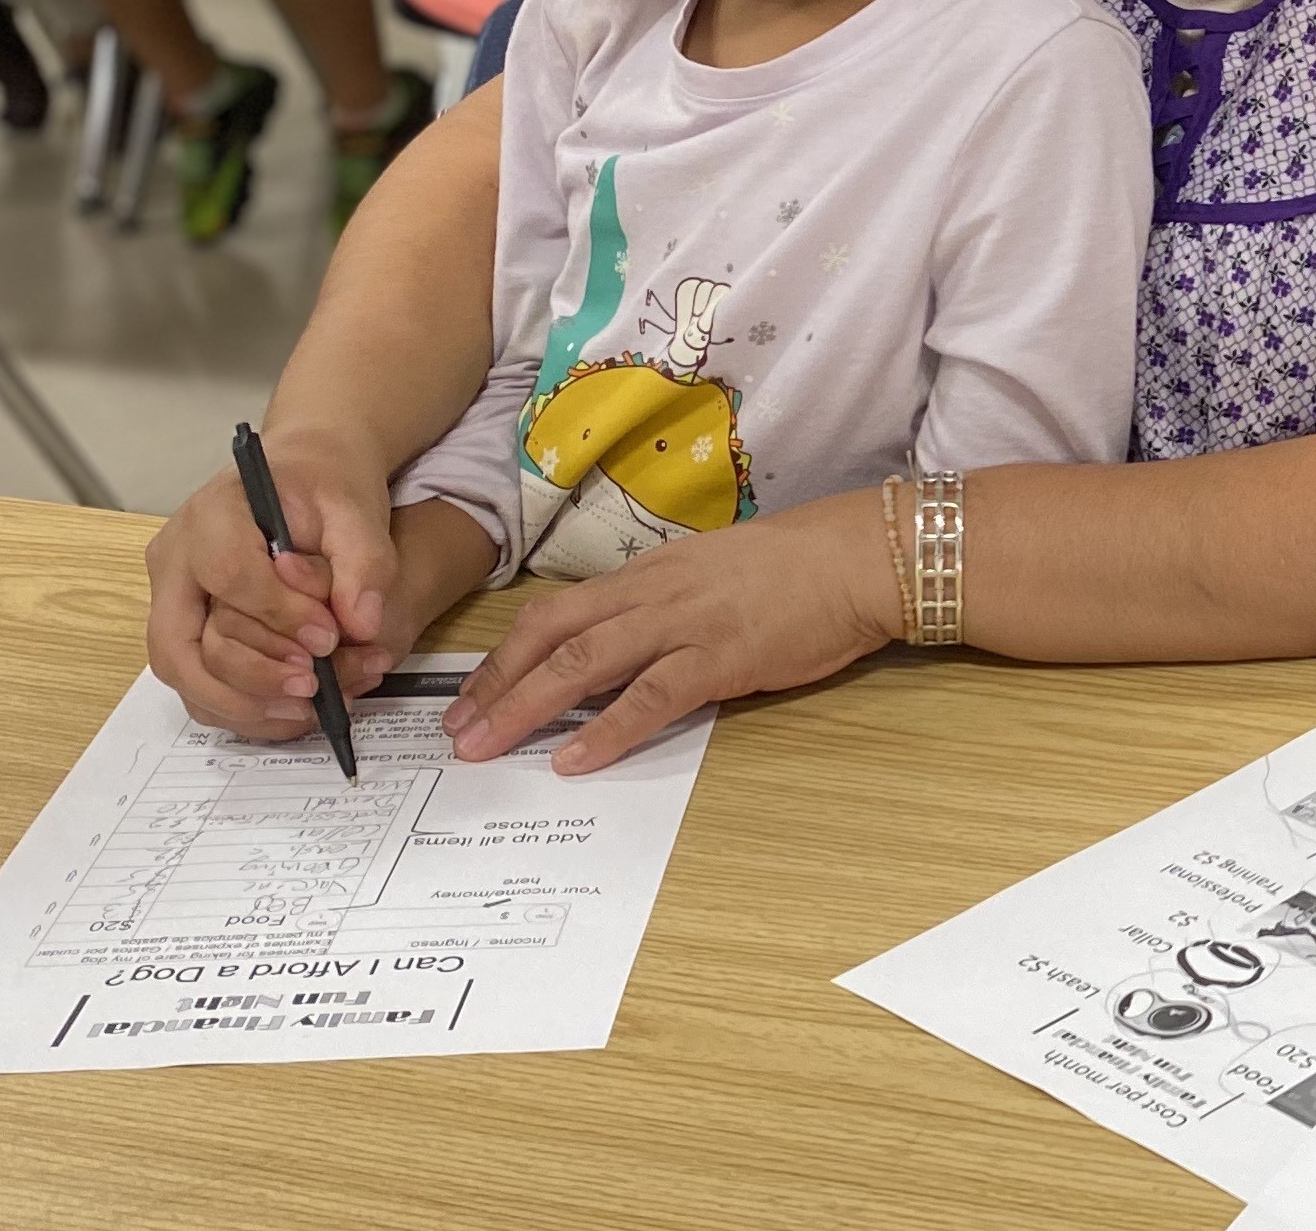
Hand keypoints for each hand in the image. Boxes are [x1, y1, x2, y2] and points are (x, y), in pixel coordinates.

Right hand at [189, 502, 484, 730]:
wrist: (308, 473)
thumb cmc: (327, 484)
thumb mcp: (356, 508)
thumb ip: (365, 561)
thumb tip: (363, 626)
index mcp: (211, 515)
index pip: (228, 574)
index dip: (279, 615)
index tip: (330, 637)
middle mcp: (174, 559)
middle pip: (178, 641)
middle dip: (246, 677)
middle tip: (309, 690)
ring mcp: (171, 596)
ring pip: (180, 670)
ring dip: (240, 703)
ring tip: (305, 709)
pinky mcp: (185, 624)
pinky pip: (195, 679)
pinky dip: (237, 705)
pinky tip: (289, 711)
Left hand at [441, 486, 904, 773]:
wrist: (861, 557)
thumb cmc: (800, 567)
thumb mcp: (716, 575)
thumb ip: (669, 606)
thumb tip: (632, 648)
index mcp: (650, 573)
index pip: (557, 611)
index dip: (506, 655)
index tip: (470, 694)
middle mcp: (654, 593)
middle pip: (552, 635)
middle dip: (495, 684)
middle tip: (454, 731)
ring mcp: (685, 623)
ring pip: (584, 662)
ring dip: (526, 706)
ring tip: (485, 746)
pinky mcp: (722, 657)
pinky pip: (650, 697)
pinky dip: (605, 729)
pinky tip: (571, 758)